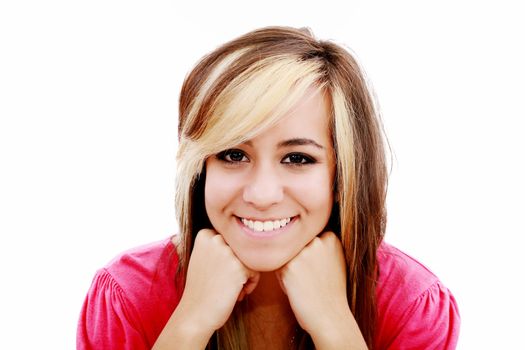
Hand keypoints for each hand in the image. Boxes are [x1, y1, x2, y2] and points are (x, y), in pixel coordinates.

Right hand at [175, 229, 259, 334]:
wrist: (195, 314)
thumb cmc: (202, 288)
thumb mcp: (203, 257)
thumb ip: (219, 244)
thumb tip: (249, 234)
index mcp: (205, 234)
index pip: (232, 239)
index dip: (230, 257)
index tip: (220, 272)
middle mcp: (216, 238)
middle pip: (242, 247)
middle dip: (240, 264)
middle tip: (228, 282)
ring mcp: (227, 252)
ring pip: (251, 258)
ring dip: (247, 274)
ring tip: (234, 289)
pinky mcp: (239, 267)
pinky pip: (256, 271)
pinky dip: (251, 284)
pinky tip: (238, 295)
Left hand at [276, 231, 366, 348]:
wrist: (330, 316)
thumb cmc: (330, 290)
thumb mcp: (334, 260)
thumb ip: (320, 245)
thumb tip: (297, 233)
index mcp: (331, 237)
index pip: (307, 236)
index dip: (308, 254)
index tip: (317, 269)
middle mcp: (317, 240)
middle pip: (295, 243)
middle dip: (297, 257)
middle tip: (309, 277)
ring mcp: (304, 251)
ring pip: (285, 253)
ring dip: (288, 265)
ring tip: (303, 282)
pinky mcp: (289, 265)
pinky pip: (277, 265)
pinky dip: (282, 277)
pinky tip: (296, 287)